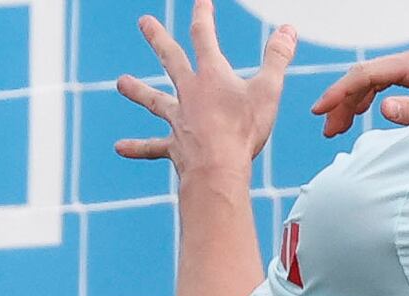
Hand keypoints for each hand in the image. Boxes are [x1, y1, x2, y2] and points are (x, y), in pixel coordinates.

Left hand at [112, 10, 296, 170]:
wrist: (217, 166)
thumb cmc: (244, 129)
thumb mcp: (268, 90)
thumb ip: (277, 58)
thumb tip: (288, 30)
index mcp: (212, 76)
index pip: (204, 36)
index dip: (203, 16)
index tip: (201, 1)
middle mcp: (189, 92)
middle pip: (171, 59)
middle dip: (158, 38)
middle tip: (144, 22)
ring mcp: (179, 118)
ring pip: (154, 101)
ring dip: (138, 90)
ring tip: (121, 82)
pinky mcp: (175, 145)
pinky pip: (154, 146)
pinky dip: (138, 147)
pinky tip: (120, 147)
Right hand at [304, 43, 408, 135]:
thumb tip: (383, 109)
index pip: (367, 74)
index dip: (341, 93)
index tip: (321, 111)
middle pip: (366, 76)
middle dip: (343, 101)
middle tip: (329, 129)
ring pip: (374, 81)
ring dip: (354, 102)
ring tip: (337, 128)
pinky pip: (386, 84)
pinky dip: (370, 99)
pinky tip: (359, 115)